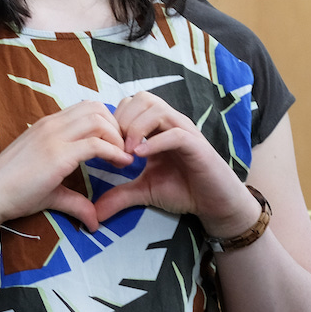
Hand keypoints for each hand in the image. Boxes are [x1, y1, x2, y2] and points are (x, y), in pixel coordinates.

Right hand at [0, 100, 132, 233]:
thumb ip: (75, 200)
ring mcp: (54, 137)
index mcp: (48, 126)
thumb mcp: (51, 191)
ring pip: (98, 120)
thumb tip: (94, 221)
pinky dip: (114, 151)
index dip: (107, 122)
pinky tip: (121, 163)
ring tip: (123, 157)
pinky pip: (95, 144)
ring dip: (117, 137)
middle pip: (96, 108)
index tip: (116, 144)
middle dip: (117, 126)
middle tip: (124, 148)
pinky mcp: (58, 155)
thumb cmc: (14, 191)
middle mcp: (52, 125)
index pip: (86, 108)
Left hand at [92, 92, 257, 237]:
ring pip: (158, 109)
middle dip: (124, 119)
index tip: (106, 144)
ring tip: (128, 152)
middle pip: (142, 98)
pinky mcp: (197, 146)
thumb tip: (95, 212)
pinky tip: (141, 157)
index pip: (131, 103)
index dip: (114, 119)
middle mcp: (170, 123)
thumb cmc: (183, 190)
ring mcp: (184, 132)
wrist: (214, 204)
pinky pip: (175, 134)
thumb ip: (120, 195)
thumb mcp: (145, 191)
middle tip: (116, 146)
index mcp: (157, 128)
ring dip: (137, 127)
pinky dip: (155, 142)